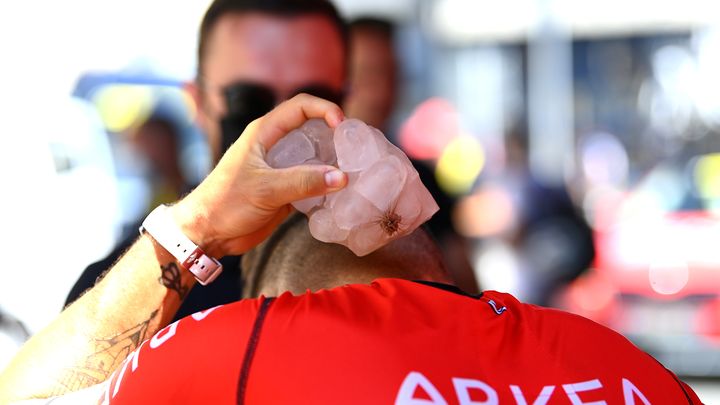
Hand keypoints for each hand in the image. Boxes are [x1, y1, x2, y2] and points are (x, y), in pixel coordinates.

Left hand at [171, 94, 347, 256]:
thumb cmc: (225, 203)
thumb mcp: (265, 189)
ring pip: (314, 157)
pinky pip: (311, 182)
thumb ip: (303, 182)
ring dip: (333, 163)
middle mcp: (274, 146)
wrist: (207, 233)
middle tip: (355, 151)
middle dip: (335, 136)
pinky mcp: (284, 190)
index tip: (342, 126)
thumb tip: (341, 177)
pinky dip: (326, 185)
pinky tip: (339, 194)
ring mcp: (280, 168)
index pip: (300, 107)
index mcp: (264, 133)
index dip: (325, 110)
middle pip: (312, 129)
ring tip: (353, 172)